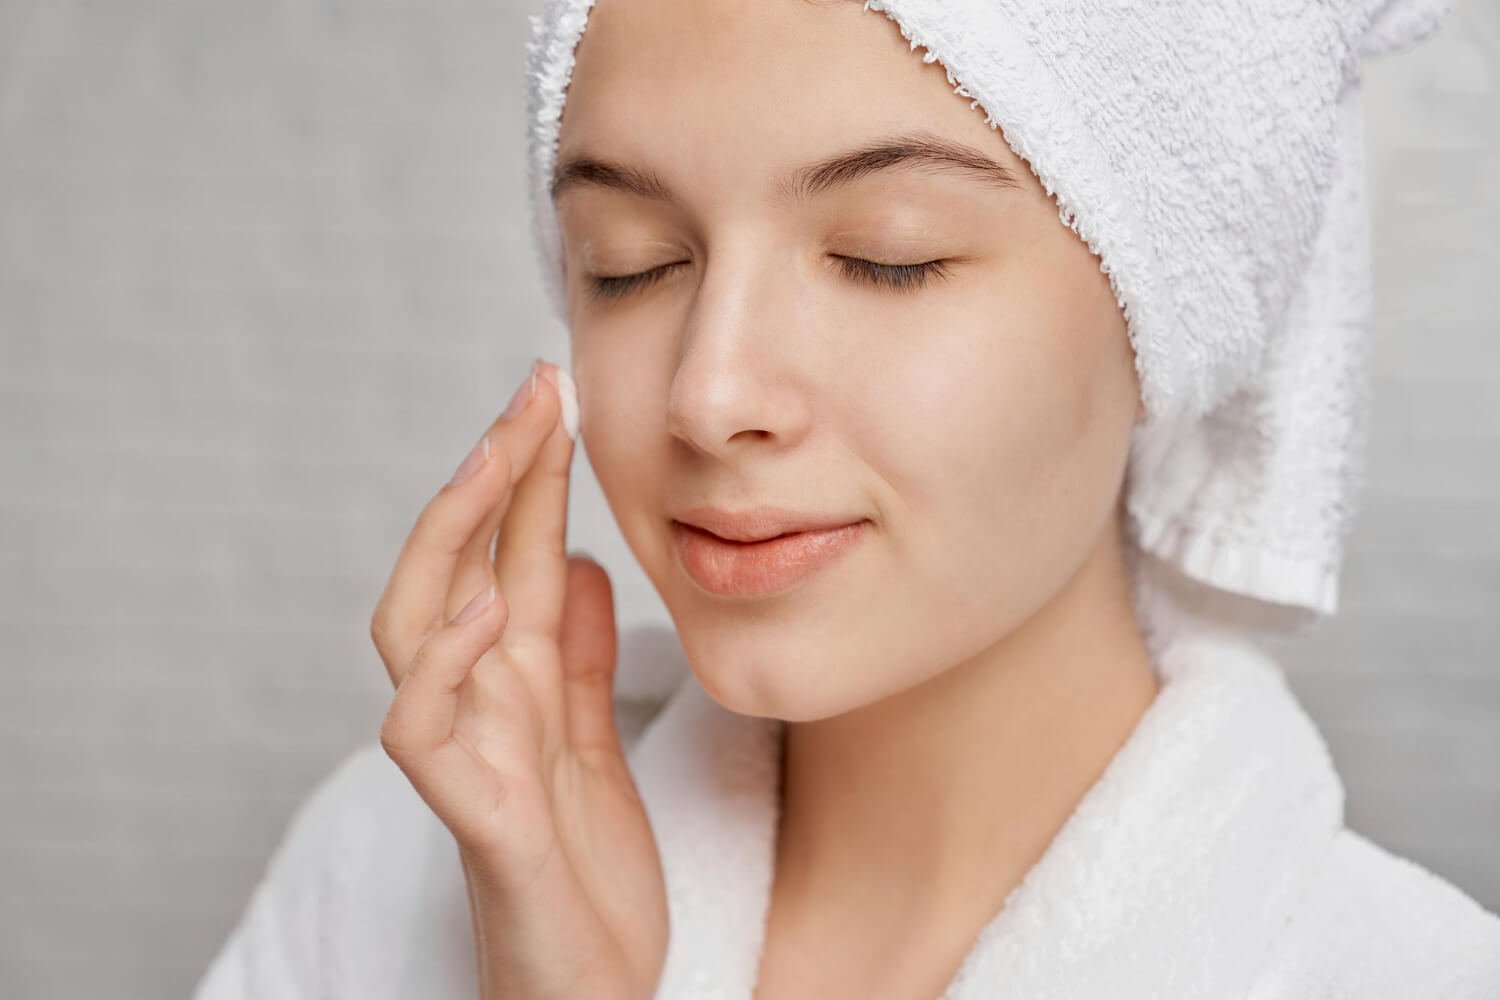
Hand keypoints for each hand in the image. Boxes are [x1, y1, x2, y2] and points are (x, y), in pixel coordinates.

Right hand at [369, 359, 666, 999]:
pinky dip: (447, 661)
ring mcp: (466, 757)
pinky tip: (485, 602)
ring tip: (499, 461)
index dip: (527, 473)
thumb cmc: (585, 877)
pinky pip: (425, 730)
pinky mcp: (476, 818)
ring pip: (413, 626)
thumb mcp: (596, 744)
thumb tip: (580, 561)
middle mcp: (476, 705)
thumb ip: (579, 660)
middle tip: (532, 392)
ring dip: (450, 538)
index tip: (554, 392)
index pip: (508, 554)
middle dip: (489, 474)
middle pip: (454, 565)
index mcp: (512, 684)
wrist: (593, 991)